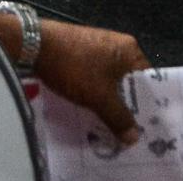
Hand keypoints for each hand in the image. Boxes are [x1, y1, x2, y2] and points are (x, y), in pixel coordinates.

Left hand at [35, 20, 152, 146]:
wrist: (35, 44)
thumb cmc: (74, 67)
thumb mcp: (100, 97)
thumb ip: (119, 118)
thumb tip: (134, 138)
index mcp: (130, 51)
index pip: (147, 82)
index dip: (147, 106)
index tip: (145, 129)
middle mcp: (118, 46)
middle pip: (129, 83)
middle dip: (126, 108)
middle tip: (127, 134)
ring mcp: (99, 47)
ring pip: (111, 82)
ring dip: (109, 102)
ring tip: (109, 128)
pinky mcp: (82, 52)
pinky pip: (96, 77)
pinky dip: (96, 93)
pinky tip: (91, 111)